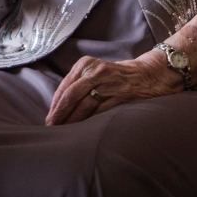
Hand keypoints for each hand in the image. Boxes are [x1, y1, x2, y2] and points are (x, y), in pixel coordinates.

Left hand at [45, 50, 182, 125]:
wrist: (148, 74)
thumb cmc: (116, 76)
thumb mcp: (95, 72)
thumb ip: (78, 83)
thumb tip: (58, 106)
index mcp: (86, 64)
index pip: (65, 86)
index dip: (56, 104)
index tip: (49, 118)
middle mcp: (96, 71)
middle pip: (72, 95)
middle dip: (60, 113)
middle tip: (52, 127)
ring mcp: (110, 83)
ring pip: (85, 105)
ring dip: (73, 120)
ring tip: (65, 132)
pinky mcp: (122, 95)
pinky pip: (102, 111)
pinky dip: (91, 122)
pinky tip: (85, 131)